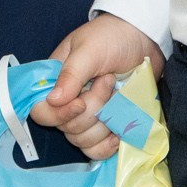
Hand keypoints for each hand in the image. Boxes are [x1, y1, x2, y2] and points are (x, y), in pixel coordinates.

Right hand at [29, 15, 162, 161]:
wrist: (145, 38)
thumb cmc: (113, 36)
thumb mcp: (91, 49)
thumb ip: (71, 74)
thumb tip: (53, 101)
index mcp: (56, 81)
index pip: (42, 112)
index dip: (59, 115)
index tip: (80, 102)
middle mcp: (67, 102)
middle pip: (67, 128)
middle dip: (92, 109)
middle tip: (108, 81)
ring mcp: (87, 115)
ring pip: (83, 140)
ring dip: (104, 123)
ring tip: (118, 95)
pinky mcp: (106, 124)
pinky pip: (97, 149)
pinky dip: (107, 145)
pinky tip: (119, 131)